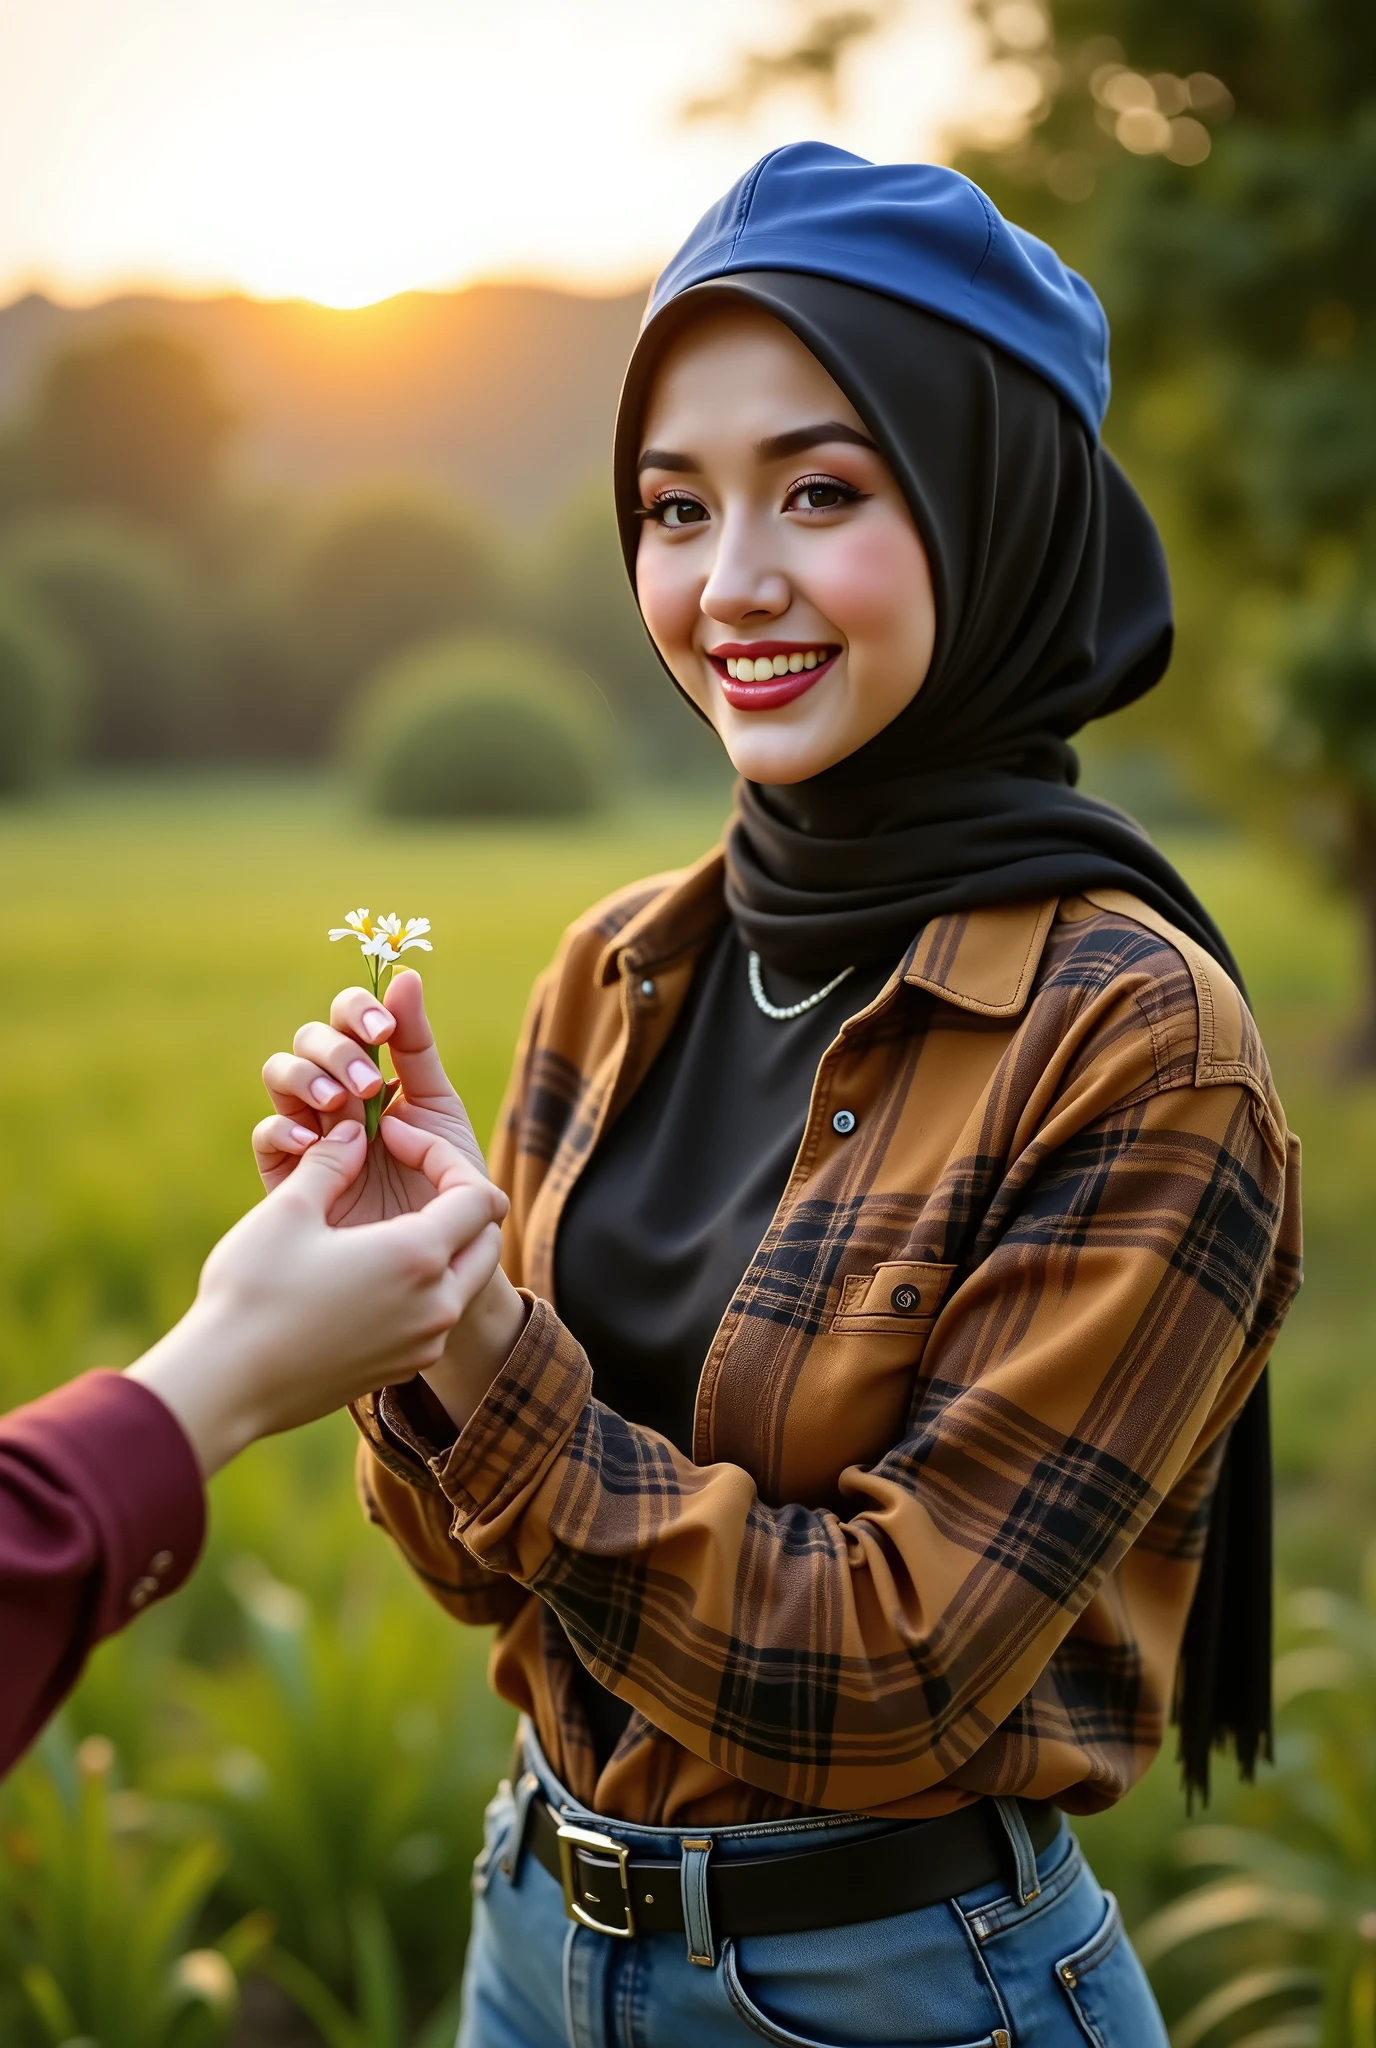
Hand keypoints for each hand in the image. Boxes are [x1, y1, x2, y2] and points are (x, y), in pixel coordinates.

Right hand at [255, 968, 527, 1430]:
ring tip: (380, 1219)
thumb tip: (353, 1132)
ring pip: (463, 1278)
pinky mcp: (402, 1367)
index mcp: (418, 1257)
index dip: (440, 1155)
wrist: (226, 1385)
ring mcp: (423, 1342)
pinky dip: (421, 1282)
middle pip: (485, 1238)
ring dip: (441, 1241)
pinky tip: (366, 1267)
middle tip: (400, 1173)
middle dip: (456, 1197)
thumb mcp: (289, 1211)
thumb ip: (331, 1162)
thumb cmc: (252, 1293)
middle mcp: (437, 1304)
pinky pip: (436, 1313)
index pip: (478, 1194)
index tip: (390, 1139)